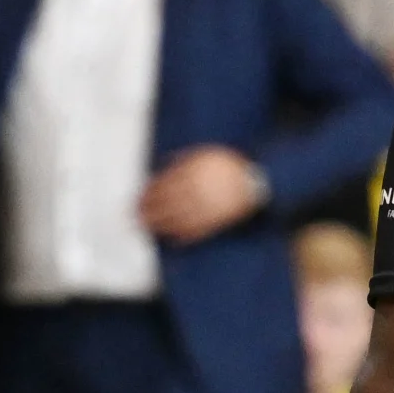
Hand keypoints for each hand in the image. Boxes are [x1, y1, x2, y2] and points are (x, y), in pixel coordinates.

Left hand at [141, 144, 268, 243]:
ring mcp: (208, 208)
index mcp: (194, 172)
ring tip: (147, 227)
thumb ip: (185, 158)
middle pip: (167, 203)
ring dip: (159, 225)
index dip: (149, 193)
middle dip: (148, 210)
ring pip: (178, 219)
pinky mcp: (217, 222)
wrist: (258, 180)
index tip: (139, 198)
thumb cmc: (231, 165)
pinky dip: (182, 237)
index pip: (164, 185)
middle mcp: (198, 191)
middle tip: (135, 216)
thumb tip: (164, 164)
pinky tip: (171, 239)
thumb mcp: (207, 153)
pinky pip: (196, 232)